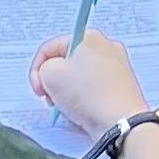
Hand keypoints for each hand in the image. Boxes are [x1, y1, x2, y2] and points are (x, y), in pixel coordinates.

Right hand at [30, 24, 146, 138]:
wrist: (120, 122)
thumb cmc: (89, 95)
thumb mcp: (50, 75)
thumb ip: (43, 69)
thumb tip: (51, 75)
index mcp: (89, 37)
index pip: (51, 47)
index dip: (37, 68)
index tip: (38, 87)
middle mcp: (106, 47)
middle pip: (65, 62)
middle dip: (53, 80)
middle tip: (50, 96)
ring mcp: (116, 67)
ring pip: (78, 77)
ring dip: (66, 92)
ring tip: (67, 106)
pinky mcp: (120, 86)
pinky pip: (92, 90)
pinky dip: (83, 100)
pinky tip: (82, 111)